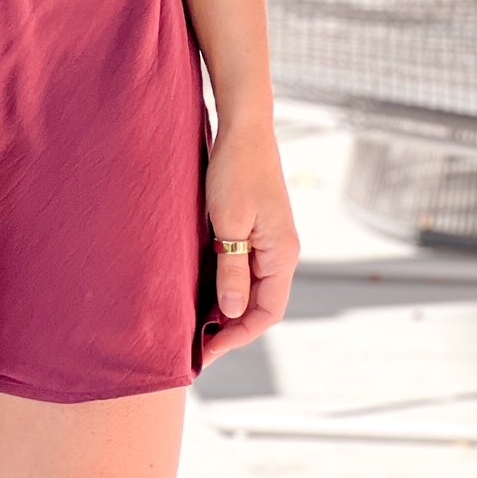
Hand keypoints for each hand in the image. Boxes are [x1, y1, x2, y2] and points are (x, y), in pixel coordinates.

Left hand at [199, 116, 299, 367]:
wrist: (244, 126)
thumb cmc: (236, 170)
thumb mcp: (228, 222)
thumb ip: (232, 268)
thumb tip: (231, 313)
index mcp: (281, 254)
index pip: (266, 313)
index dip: (237, 336)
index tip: (207, 351)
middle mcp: (282, 252)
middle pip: (260, 304)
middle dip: (230, 328)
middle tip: (196, 345)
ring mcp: (271, 240)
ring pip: (252, 288)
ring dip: (227, 307)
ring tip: (195, 324)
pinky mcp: (258, 228)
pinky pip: (246, 268)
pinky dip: (226, 283)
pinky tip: (202, 289)